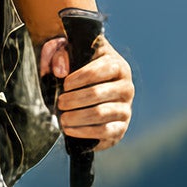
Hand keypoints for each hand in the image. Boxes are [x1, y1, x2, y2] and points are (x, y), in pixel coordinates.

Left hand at [39, 34, 133, 149]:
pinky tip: (69, 129)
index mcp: (117, 66)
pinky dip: (84, 132)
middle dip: (73, 99)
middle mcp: (126, 88)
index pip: (98, 71)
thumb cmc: (75, 70)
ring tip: (62, 117)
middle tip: (59, 103)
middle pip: (96, 93)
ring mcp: (125, 109)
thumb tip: (60, 71)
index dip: (78, 78)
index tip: (64, 84)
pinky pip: (105, 132)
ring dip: (76, 117)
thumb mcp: (66, 54)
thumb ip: (59, 54)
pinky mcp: (121, 128)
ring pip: (100, 113)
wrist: (85, 96)